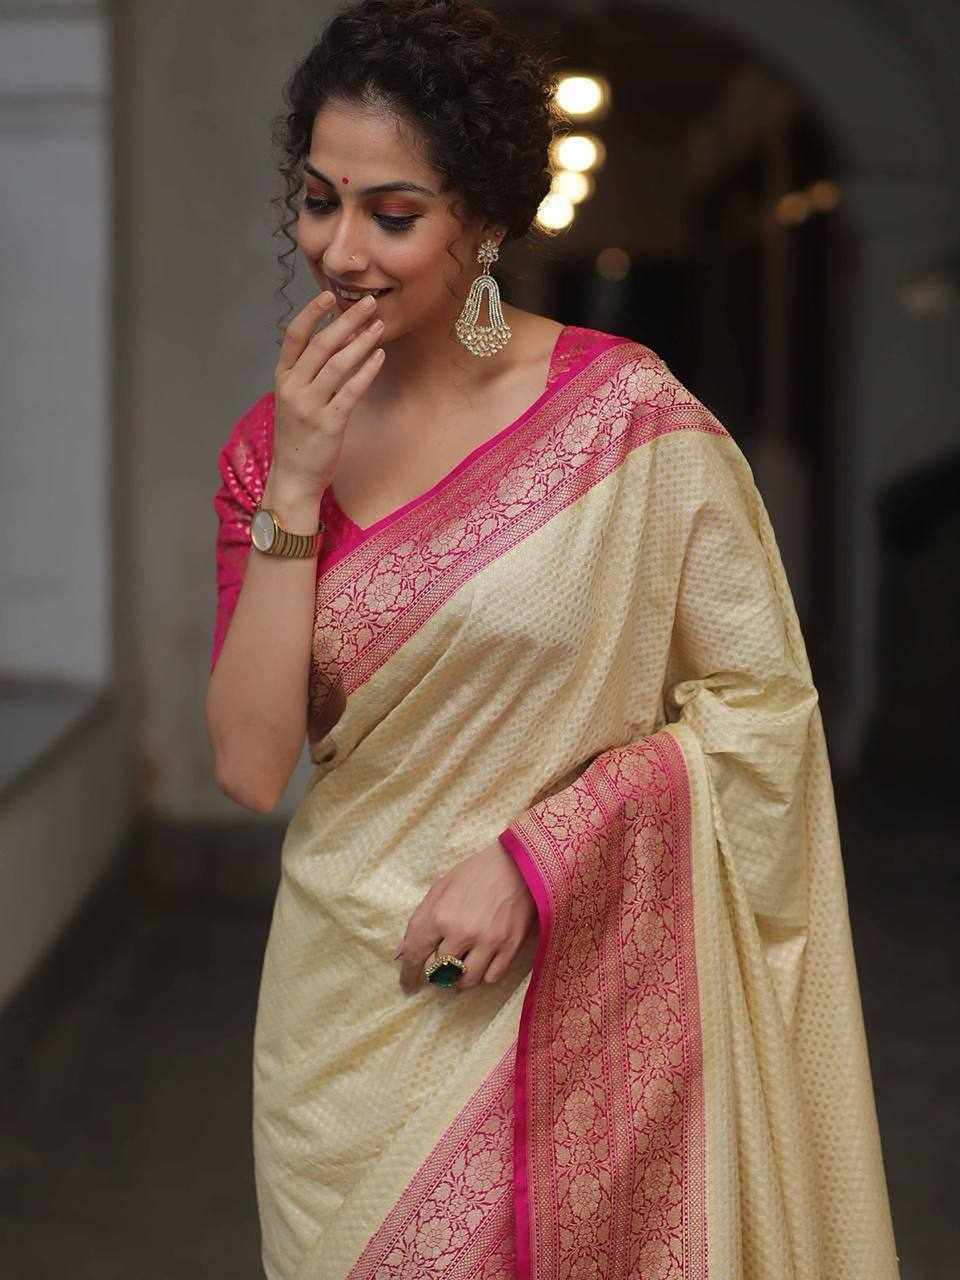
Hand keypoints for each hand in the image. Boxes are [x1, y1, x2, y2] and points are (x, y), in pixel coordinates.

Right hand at [271, 291, 385, 499]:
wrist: (294, 477)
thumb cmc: (298, 436)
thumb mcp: (295, 400)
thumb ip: (310, 372)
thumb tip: (339, 339)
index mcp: (283, 378)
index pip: (294, 336)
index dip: (312, 313)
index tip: (330, 294)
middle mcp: (293, 388)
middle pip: (322, 344)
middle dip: (347, 320)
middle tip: (369, 303)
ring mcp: (310, 406)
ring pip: (338, 364)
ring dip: (362, 341)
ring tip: (379, 326)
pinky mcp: (329, 423)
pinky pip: (351, 390)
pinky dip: (367, 371)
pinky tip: (379, 356)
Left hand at [396, 841, 537, 993]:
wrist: (518, 865)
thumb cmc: (476, 873)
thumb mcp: (441, 887)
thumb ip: (420, 919)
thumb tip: (401, 953)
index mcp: (439, 915)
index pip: (415, 956)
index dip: (408, 975)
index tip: (408, 985)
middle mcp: (461, 933)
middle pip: (439, 972)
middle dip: (435, 973)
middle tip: (439, 967)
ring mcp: (487, 943)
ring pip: (465, 981)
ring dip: (459, 978)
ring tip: (460, 966)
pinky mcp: (509, 948)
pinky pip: (490, 978)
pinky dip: (483, 975)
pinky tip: (481, 963)